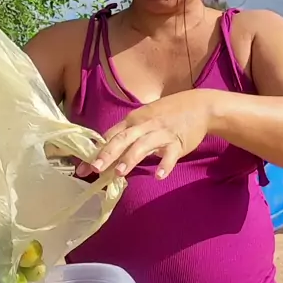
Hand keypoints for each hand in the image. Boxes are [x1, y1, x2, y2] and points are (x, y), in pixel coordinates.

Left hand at [77, 90, 214, 179]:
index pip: (110, 136)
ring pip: (143, 145)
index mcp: (133, 120)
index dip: (96, 151)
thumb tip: (107, 152)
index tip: (82, 167)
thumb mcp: (145, 119)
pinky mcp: (178, 142)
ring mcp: (161, 133)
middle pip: (122, 139)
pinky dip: (165, 165)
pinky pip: (170, 154)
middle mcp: (144, 125)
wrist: (200, 105)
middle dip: (108, 153)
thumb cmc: (168, 114)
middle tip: (95, 169)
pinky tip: (159, 176)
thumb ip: (128, 133)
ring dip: (130, 159)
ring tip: (119, 174)